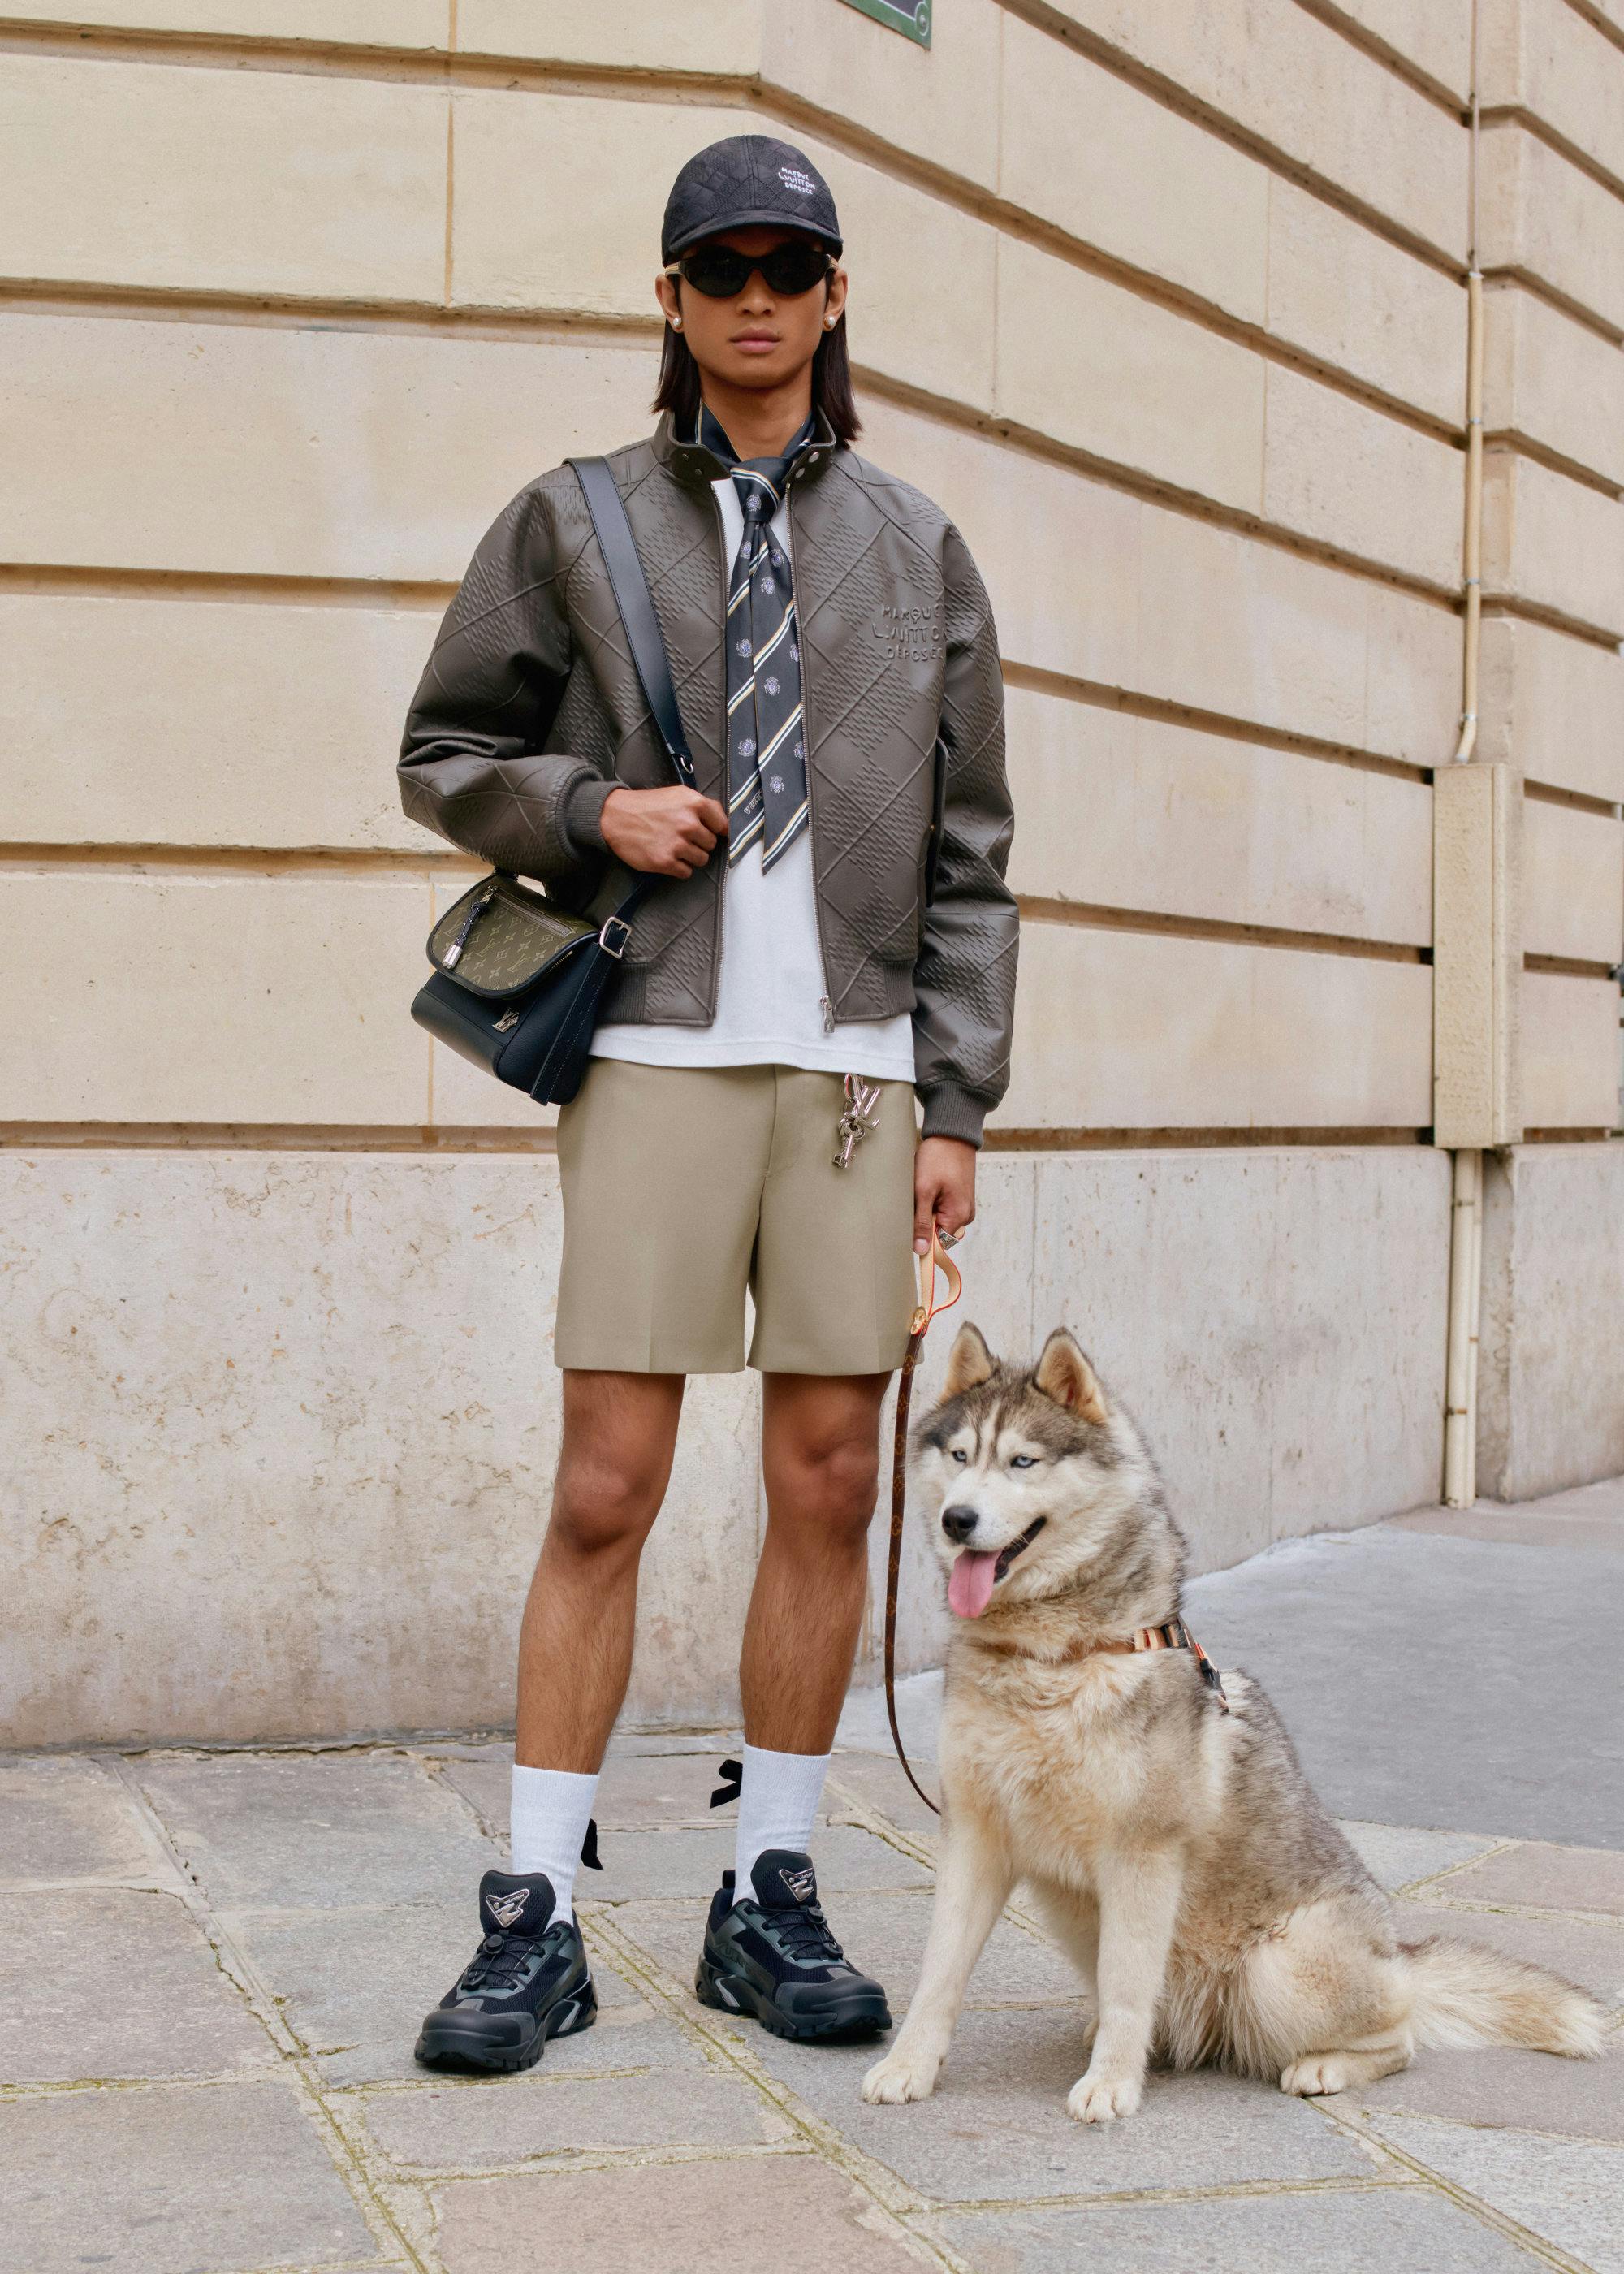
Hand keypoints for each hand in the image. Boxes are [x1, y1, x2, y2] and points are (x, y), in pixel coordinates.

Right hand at [600, 785, 728, 877]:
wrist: (616, 817)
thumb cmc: (648, 806)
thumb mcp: (678, 794)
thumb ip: (703, 805)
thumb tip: (724, 821)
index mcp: (694, 804)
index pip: (722, 825)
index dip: (715, 830)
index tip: (708, 831)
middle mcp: (688, 824)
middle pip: (711, 844)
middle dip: (699, 842)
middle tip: (682, 836)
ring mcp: (677, 844)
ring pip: (701, 860)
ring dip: (690, 856)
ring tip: (674, 846)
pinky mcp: (665, 861)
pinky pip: (686, 872)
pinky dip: (678, 867)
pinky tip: (667, 855)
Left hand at [914, 1136, 975, 1255]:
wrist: (952, 1134)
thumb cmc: (938, 1159)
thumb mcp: (924, 1190)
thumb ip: (921, 1222)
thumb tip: (921, 1250)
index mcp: (959, 1216)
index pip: (938, 1244)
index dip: (922, 1237)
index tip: (909, 1225)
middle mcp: (965, 1215)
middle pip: (938, 1232)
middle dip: (923, 1221)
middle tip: (916, 1200)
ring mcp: (963, 1206)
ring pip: (938, 1220)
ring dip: (926, 1211)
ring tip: (924, 1190)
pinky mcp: (959, 1198)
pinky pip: (942, 1209)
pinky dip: (932, 1202)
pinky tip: (929, 1187)